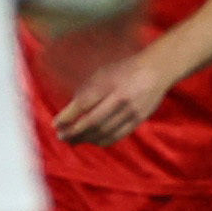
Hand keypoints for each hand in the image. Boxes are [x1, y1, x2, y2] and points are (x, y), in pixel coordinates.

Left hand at [54, 51, 171, 145]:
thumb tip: (70, 114)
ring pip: (104, 131)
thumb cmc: (124, 70)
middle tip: (61, 136)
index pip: (83, 103)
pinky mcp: (138, 119)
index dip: (68, 116)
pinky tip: (92, 141)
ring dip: (86, 139)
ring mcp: (131, 110)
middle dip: (74, 132)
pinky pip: (117, 135)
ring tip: (73, 141)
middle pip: (93, 121)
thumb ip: (88, 91)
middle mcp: (120, 97)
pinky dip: (101, 141)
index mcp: (109, 82)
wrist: (155, 70)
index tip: (55, 124)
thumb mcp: (104, 73)